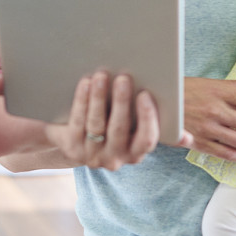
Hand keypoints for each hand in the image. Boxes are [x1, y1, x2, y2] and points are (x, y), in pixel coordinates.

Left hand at [45, 71, 160, 169]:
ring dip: (99, 97)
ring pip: (97, 124)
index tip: (145, 94)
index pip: (147, 139)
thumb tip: (163, 93)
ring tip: (101, 76)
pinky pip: (78, 121)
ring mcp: (92, 155)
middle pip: (119, 129)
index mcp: (136, 153)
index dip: (147, 117)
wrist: (75, 143)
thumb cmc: (112, 126)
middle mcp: (115, 159)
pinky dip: (82, 100)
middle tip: (123, 78)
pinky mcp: (73, 148)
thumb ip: (143, 114)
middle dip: (122, 101)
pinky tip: (86, 84)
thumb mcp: (130, 127)